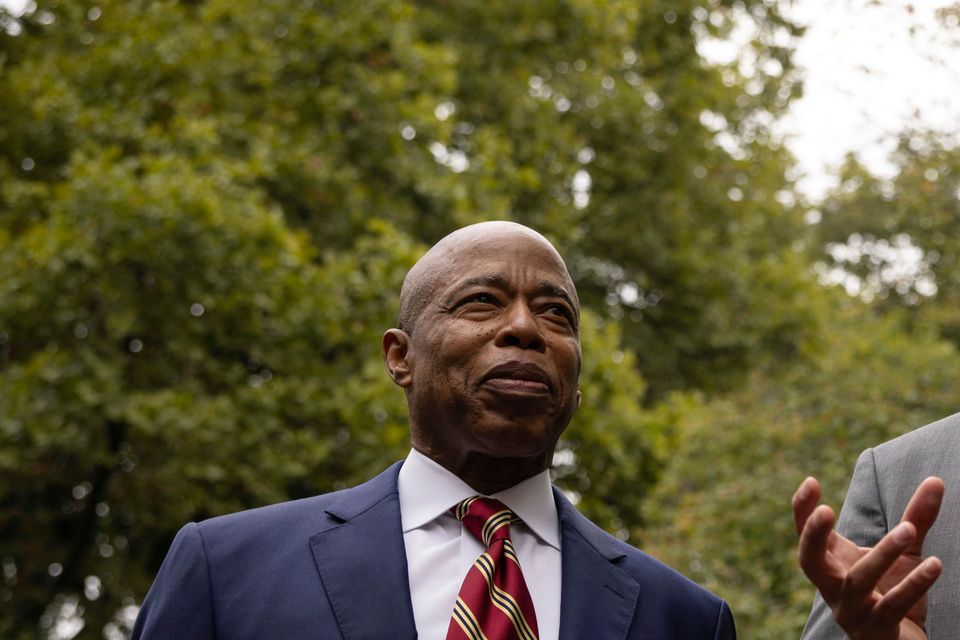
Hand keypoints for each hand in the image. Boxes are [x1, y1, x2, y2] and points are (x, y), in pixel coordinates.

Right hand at [792, 476, 943, 639]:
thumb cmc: (893, 592)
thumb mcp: (903, 551)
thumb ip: (914, 518)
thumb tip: (935, 480)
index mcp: (830, 563)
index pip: (805, 534)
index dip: (802, 510)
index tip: (811, 482)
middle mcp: (832, 587)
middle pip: (809, 561)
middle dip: (813, 536)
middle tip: (826, 511)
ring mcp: (851, 610)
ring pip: (858, 582)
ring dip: (883, 554)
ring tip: (908, 531)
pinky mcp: (877, 630)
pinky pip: (892, 606)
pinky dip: (913, 585)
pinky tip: (934, 564)